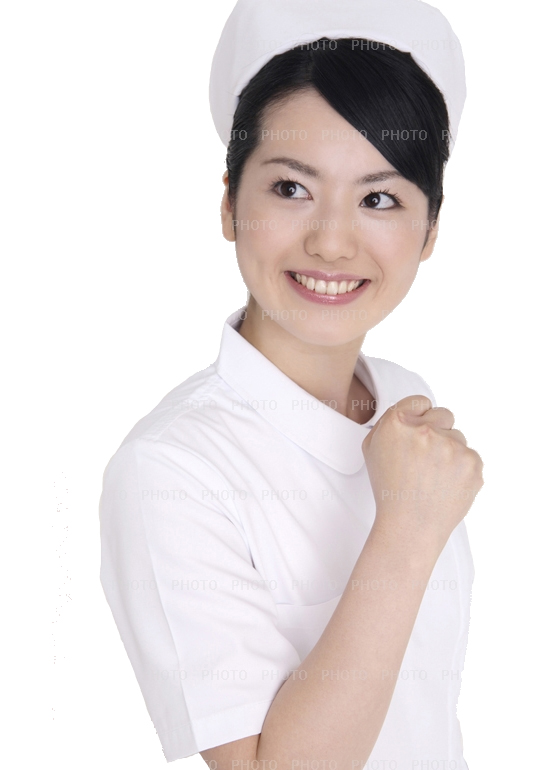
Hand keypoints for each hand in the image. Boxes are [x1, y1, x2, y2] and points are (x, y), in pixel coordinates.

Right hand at [362, 395, 483, 552]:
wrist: (411, 526)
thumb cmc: (391, 491)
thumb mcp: (373, 450)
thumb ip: (389, 423)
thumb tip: (409, 412)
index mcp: (397, 424)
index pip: (419, 401)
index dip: (419, 415)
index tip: (420, 428)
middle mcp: (425, 430)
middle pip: (444, 414)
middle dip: (438, 430)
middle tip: (427, 457)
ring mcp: (452, 446)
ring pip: (458, 437)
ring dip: (450, 452)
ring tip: (434, 476)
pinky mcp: (472, 462)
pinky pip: (471, 456)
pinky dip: (462, 469)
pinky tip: (446, 484)